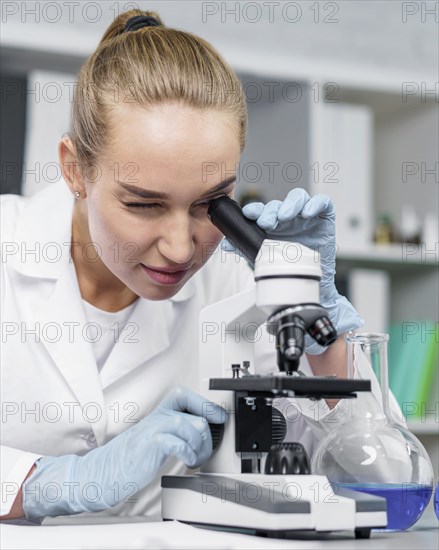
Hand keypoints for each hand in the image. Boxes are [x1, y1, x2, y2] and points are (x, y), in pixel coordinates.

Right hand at [23, 387, 226, 519]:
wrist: (103, 473)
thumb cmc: (130, 458)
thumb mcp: (154, 438)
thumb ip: (173, 431)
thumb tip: (200, 432)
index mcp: (158, 414)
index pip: (184, 395)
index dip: (205, 404)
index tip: (219, 417)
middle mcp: (157, 418)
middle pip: (195, 414)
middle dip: (207, 436)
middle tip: (202, 451)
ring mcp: (153, 430)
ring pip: (191, 426)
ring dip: (200, 448)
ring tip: (194, 460)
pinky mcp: (150, 445)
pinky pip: (178, 442)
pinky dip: (189, 453)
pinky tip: (187, 461)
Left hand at [222, 189, 362, 351]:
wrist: (310, 283)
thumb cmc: (288, 267)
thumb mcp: (264, 258)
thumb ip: (244, 249)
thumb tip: (226, 245)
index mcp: (272, 223)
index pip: (262, 209)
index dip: (255, 209)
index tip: (249, 214)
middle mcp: (288, 217)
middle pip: (278, 204)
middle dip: (270, 211)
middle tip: (266, 223)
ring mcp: (306, 215)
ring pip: (298, 198)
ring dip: (290, 205)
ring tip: (284, 216)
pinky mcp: (324, 217)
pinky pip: (322, 203)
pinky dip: (315, 204)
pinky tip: (307, 213)